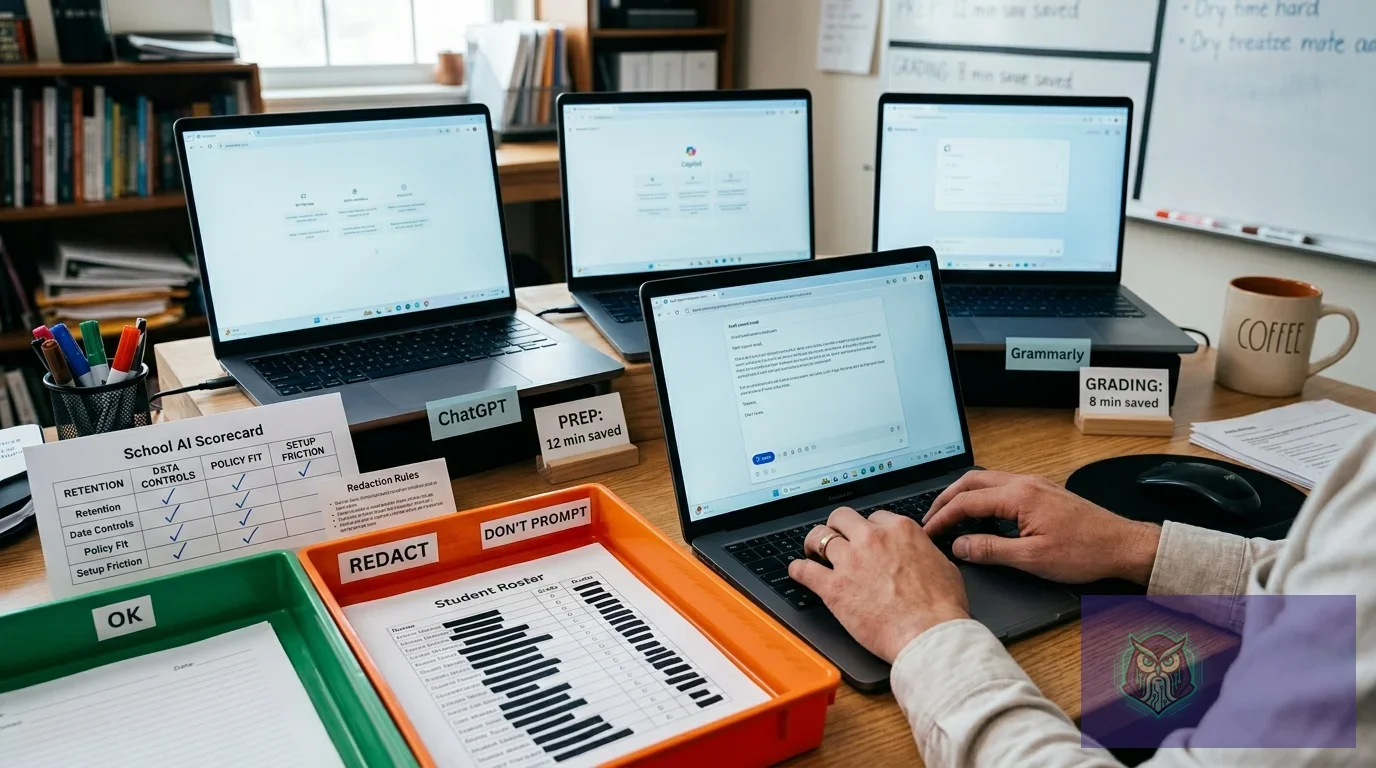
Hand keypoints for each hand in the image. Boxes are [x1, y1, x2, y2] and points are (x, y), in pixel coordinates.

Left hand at [788, 507, 969, 663]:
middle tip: (837, 539)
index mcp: (900, 530)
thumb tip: (920, 554)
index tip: (865, 538)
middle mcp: (872, 539)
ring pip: (820, 537)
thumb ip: (924, 553)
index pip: (875, 517)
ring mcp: (850, 561)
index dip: (869, 529)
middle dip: (838, 527)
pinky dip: (798, 569)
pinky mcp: (833, 587)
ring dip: (815, 543)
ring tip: (813, 551)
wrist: (929, 634)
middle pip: (842, 518)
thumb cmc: (942, 608)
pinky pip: (804, 570)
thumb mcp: (943, 566)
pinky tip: (798, 571)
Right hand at [922, 471, 1161, 584]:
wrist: (1124, 546)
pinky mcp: (1044, 491)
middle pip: (972, 482)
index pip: (967, 502)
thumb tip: (959, 545)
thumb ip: (990, 550)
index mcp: (1019, 496)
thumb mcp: (1032, 559)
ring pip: (987, 481)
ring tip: (950, 515)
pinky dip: (983, 496)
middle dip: (946, 499)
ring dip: (964, 495)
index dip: (942, 518)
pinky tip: (981, 514)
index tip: (928, 533)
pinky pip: (1003, 486)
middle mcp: (1025, 482)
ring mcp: (1036, 484)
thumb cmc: (1085, 553)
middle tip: (930, 519)